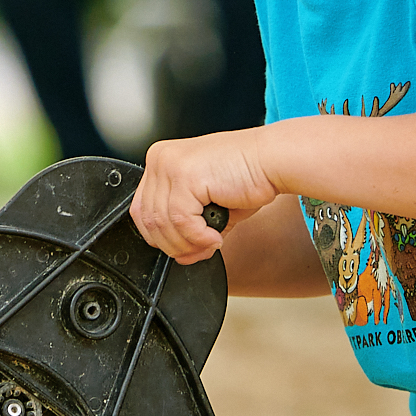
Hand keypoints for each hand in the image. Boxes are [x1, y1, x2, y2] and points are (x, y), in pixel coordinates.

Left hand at [133, 129, 278, 264]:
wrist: (273, 159)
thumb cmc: (248, 175)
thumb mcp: (210, 205)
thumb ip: (190, 229)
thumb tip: (181, 256)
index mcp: (162, 160)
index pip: (142, 208)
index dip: (159, 237)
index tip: (181, 248)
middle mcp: (161, 159)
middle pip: (148, 219)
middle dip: (173, 244)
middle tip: (199, 251)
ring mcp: (170, 165)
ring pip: (163, 224)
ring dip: (188, 244)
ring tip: (210, 243)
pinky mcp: (185, 176)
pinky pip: (181, 221)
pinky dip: (198, 237)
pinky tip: (215, 236)